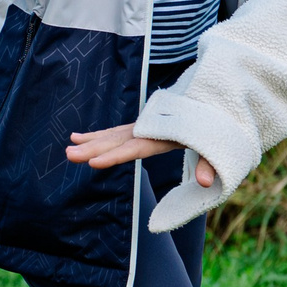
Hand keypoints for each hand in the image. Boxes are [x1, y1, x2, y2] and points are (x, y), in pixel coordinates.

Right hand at [66, 123, 217, 188]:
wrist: (217, 102)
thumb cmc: (216, 129)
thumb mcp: (217, 146)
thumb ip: (210, 164)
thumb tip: (205, 183)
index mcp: (166, 135)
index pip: (137, 148)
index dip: (115, 156)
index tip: (93, 162)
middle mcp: (151, 128)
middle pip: (119, 140)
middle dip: (94, 149)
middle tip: (70, 156)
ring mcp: (144, 125)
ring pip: (113, 135)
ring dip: (90, 142)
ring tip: (68, 149)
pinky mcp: (141, 125)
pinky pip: (116, 131)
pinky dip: (98, 135)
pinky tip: (77, 137)